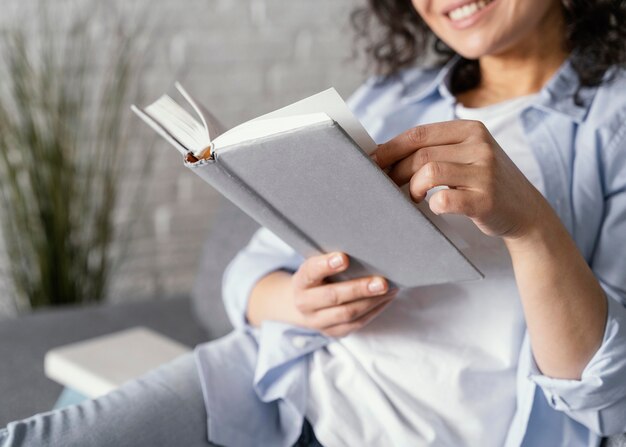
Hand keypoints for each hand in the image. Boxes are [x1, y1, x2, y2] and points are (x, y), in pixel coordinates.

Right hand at [289, 252, 397, 337]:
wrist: (302, 304)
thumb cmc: (316, 278)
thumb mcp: (316, 266)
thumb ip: (331, 260)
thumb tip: (363, 250)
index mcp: (301, 282)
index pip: (311, 272)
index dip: (326, 265)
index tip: (344, 258)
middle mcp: (305, 304)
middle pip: (333, 296)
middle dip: (359, 289)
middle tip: (381, 282)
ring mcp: (318, 321)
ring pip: (347, 313)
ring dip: (372, 301)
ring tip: (390, 290)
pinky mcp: (333, 332)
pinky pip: (357, 323)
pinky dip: (374, 310)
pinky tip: (386, 299)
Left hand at [372, 120, 547, 239]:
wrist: (526, 210)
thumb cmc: (484, 183)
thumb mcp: (466, 156)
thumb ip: (434, 150)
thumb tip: (382, 153)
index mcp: (470, 130)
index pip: (418, 134)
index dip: (389, 149)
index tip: (370, 162)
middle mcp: (479, 146)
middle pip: (420, 155)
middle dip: (395, 173)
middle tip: (387, 187)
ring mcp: (485, 172)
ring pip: (429, 173)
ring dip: (412, 188)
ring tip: (413, 198)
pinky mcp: (486, 200)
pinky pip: (445, 200)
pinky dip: (432, 206)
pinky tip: (434, 208)